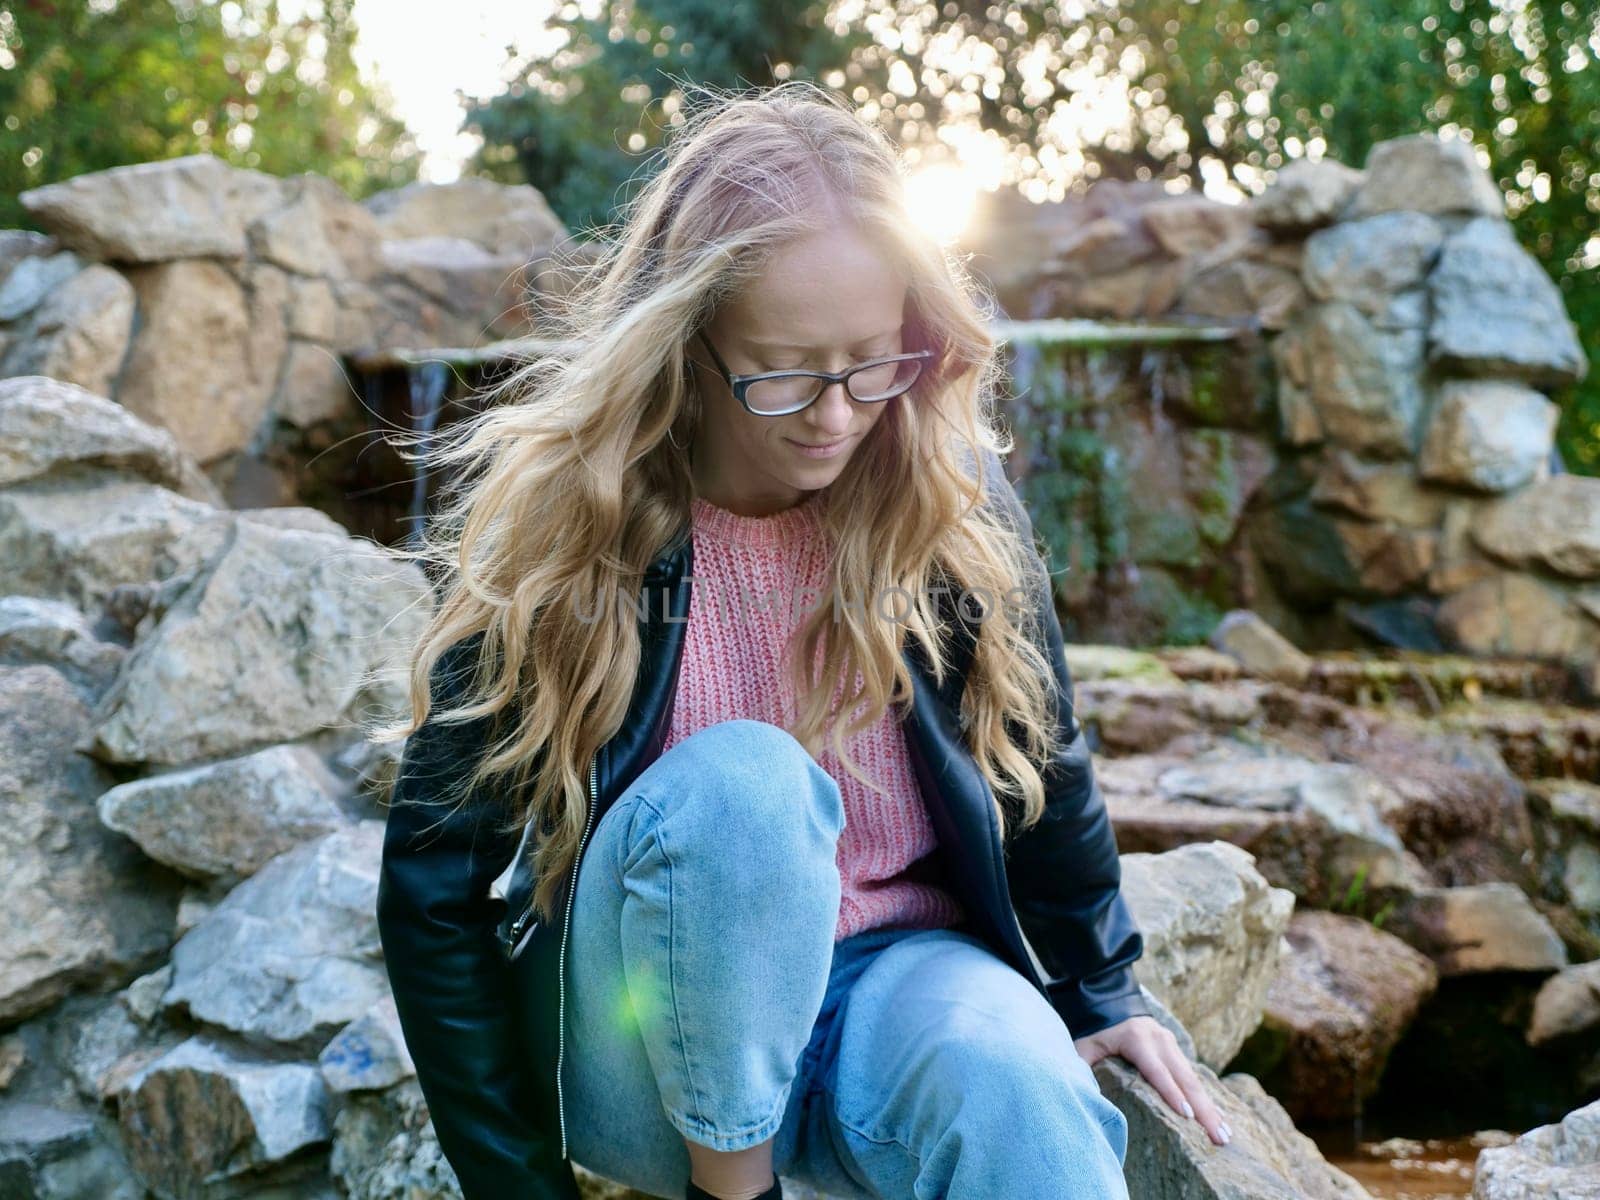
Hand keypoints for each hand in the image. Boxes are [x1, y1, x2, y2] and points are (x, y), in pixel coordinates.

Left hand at [1073, 1015, 1231, 1146]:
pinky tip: (1220, 1119)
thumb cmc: (1095, 1032)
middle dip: (1203, 1110)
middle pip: (1184, 1079)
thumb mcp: (1083, 1046)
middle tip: (1219, 1137)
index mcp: (1136, 1040)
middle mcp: (1160, 1041)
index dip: (1171, 1093)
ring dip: (1211, 1108)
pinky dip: (1207, 1100)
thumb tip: (1080, 1095)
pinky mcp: (1177, 1052)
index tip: (1187, 1116)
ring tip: (1225, 1134)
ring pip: (1195, 1080)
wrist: (1111, 1003)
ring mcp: (1172, 1045)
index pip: (1156, 1071)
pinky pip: (1195, 1078)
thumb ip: (1081, 1066)